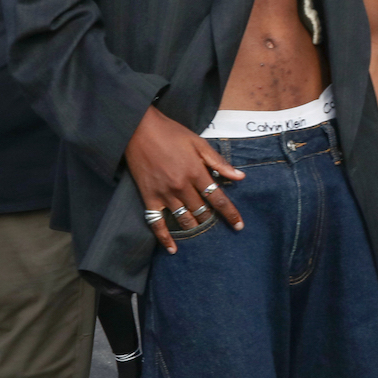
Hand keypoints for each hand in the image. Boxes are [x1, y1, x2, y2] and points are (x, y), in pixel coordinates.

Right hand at [125, 106, 244, 254]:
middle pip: (202, 211)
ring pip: (184, 219)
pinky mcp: (149, 197)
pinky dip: (164, 238)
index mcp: (196, 172)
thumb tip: (240, 177)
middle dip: (211, 218)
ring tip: (200, 229)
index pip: (218, 199)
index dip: (230, 213)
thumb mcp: (198, 142)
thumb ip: (219, 162)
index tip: (239, 225)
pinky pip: (156, 223)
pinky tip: (172, 249)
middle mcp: (181, 187)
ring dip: (194, 226)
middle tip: (216, 223)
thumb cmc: (170, 133)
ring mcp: (164, 194)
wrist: (137, 128)